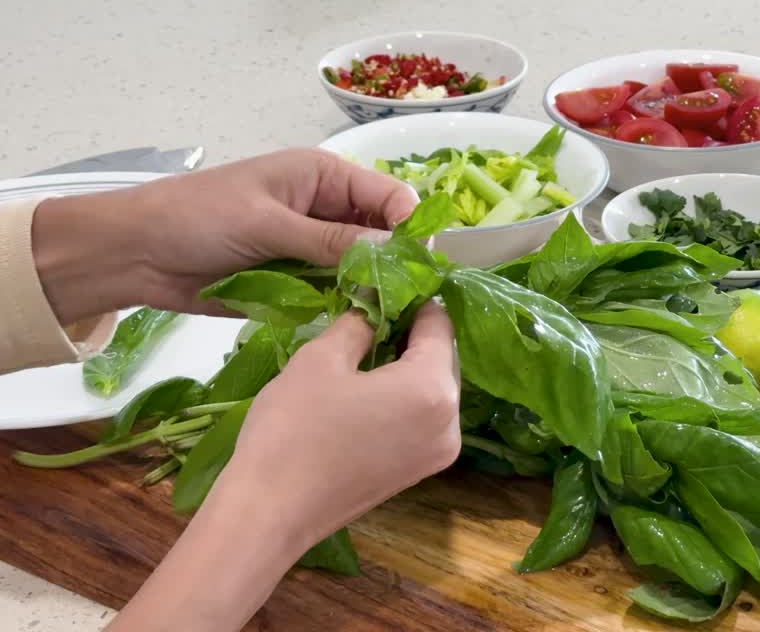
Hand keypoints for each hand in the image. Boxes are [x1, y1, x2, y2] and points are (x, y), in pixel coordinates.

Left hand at [32, 148, 419, 322]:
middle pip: (383, 236)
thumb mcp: (267, 223)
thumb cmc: (198, 218)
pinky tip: (354, 325)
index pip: (390, 197)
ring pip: (363, 269)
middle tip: (404, 301)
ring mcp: (313, 247)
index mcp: (325, 177)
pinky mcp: (297, 281)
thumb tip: (391, 250)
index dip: (409, 228)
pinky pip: (335, 294)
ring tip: (382, 318)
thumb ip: (330, 239)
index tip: (417, 267)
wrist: (137, 254)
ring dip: (369, 290)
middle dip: (393, 264)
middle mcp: (327, 209)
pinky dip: (343, 307)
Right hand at [230, 302, 462, 545]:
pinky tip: (370, 388)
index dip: (414, 300)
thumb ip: (359, 324)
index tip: (387, 285)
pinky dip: (406, 397)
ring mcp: (439, 452)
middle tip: (373, 315)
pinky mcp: (420, 471)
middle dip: (413, 335)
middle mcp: (451, 422)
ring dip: (410, 366)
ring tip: (367, 349)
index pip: (438, 325)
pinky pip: (425, 418)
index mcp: (433, 388)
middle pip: (443, 359)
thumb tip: (373, 301)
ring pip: (436, 390)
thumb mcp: (321, 359)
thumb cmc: (293, 429)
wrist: (270, 512)